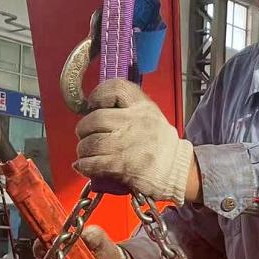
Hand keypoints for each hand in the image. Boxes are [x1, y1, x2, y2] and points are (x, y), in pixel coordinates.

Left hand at [74, 81, 195, 202]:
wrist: (176, 170)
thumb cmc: (159, 144)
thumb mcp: (150, 116)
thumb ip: (127, 109)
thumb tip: (94, 110)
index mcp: (142, 107)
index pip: (115, 88)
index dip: (98, 94)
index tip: (94, 105)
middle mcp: (135, 122)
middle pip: (95, 119)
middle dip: (84, 128)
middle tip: (85, 135)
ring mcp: (127, 144)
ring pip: (90, 143)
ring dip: (83, 149)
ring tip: (87, 153)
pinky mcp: (122, 166)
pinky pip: (92, 163)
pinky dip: (84, 165)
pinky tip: (85, 165)